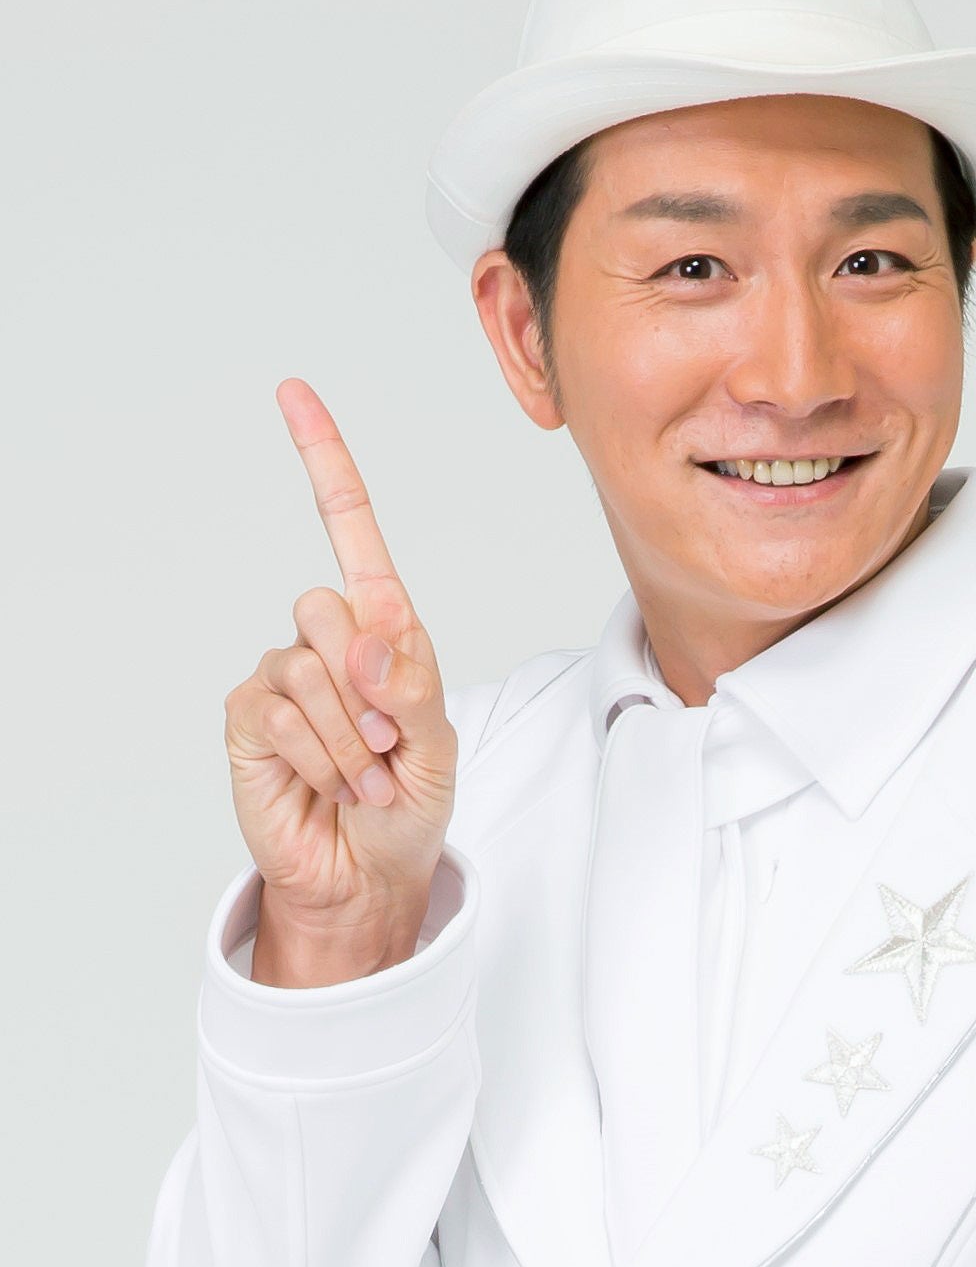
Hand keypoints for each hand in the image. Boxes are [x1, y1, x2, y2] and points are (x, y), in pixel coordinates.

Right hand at [223, 379, 457, 965]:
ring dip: (350, 737)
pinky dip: (319, 756)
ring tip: (363, 776)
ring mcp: (282, 674)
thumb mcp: (436, 743)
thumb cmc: (409, 803)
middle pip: (333, 608)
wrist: (368, 873)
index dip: (323, 462)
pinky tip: (330, 785)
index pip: (349, 528)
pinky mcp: (248, 716)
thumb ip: (413, 684)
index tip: (294, 393)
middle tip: (386, 745)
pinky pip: (280, 711)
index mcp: (382, 627)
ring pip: (311, 668)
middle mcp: (327, 639)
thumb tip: (372, 635)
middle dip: (372, 686)